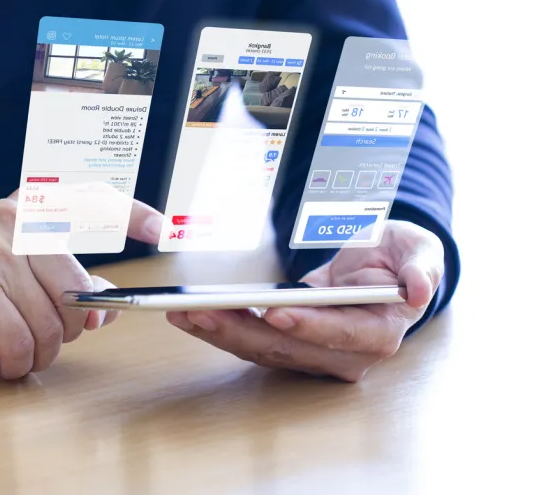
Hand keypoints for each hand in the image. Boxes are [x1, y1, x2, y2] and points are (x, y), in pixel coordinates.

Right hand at [0, 190, 162, 378]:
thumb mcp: (25, 277)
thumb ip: (69, 284)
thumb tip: (107, 306)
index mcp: (30, 208)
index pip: (90, 199)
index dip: (131, 214)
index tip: (163, 230)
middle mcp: (13, 221)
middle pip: (75, 290)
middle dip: (70, 327)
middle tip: (48, 335)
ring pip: (53, 323)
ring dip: (42, 350)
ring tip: (20, 344)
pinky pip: (23, 343)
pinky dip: (18, 361)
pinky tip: (3, 355)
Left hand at [166, 220, 444, 381]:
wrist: (380, 271)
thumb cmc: (400, 259)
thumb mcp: (419, 250)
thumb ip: (422, 266)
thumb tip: (419, 289)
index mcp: (380, 333)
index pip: (343, 334)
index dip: (310, 326)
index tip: (276, 312)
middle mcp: (346, 355)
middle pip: (288, 349)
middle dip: (240, 331)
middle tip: (200, 311)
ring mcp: (315, 355)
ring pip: (262, 350)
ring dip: (220, 333)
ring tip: (183, 312)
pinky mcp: (291, 348)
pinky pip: (252, 342)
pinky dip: (222, 329)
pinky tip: (193, 314)